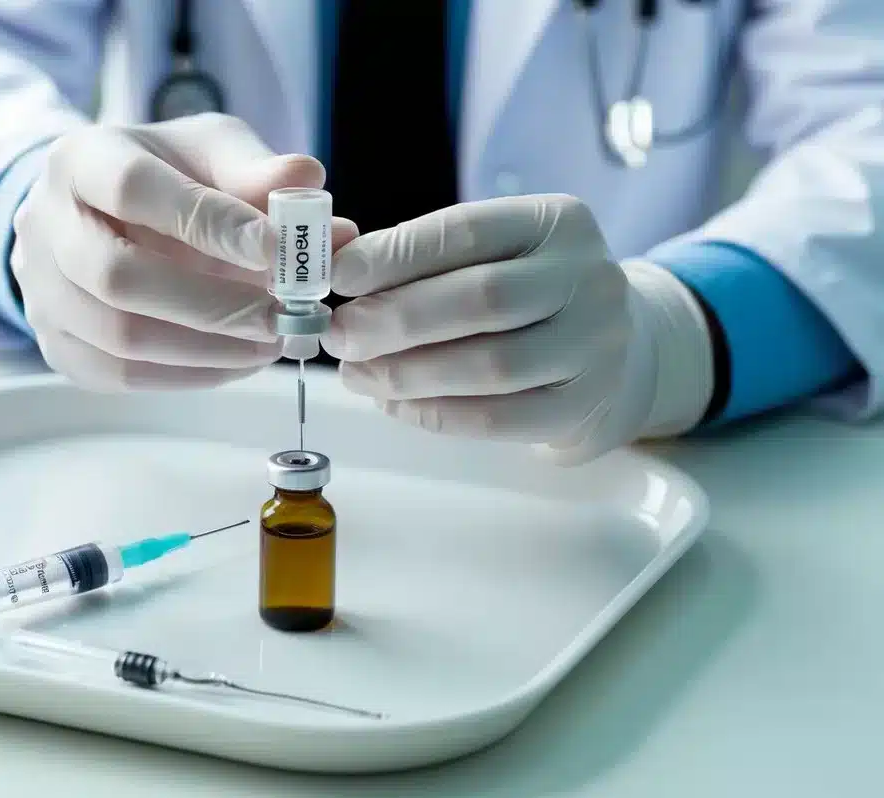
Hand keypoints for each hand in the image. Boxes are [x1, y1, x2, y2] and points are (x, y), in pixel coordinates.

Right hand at [12, 113, 357, 389]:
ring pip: (119, 336)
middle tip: (282, 316)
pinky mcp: (57, 343)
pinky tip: (238, 360)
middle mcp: (45, 225)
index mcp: (80, 159)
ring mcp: (41, 291)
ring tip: (271, 341)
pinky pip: (121, 375)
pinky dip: (190, 375)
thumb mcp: (208, 151)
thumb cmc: (166, 177)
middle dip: (211, 305)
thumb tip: (307, 181)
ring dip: (208, 349)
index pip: (133, 189)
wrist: (100, 214)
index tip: (278, 250)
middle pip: (117, 277)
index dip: (208, 223)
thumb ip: (255, 168)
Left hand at [321, 195, 713, 464]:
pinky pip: (498, 418)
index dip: (396, 255)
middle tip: (340, 336)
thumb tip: (338, 267)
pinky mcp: (584, 406)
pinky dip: (435, 414)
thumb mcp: (492, 253)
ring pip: (491, 366)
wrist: (617, 348)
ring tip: (357, 373)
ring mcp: (595, 346)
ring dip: (408, 374)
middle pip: (482, 300)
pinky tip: (395, 404)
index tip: (339, 277)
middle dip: (396, 320)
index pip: (467, 230)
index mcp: (556, 222)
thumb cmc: (527, 293)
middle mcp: (587, 278)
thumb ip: (421, 255)